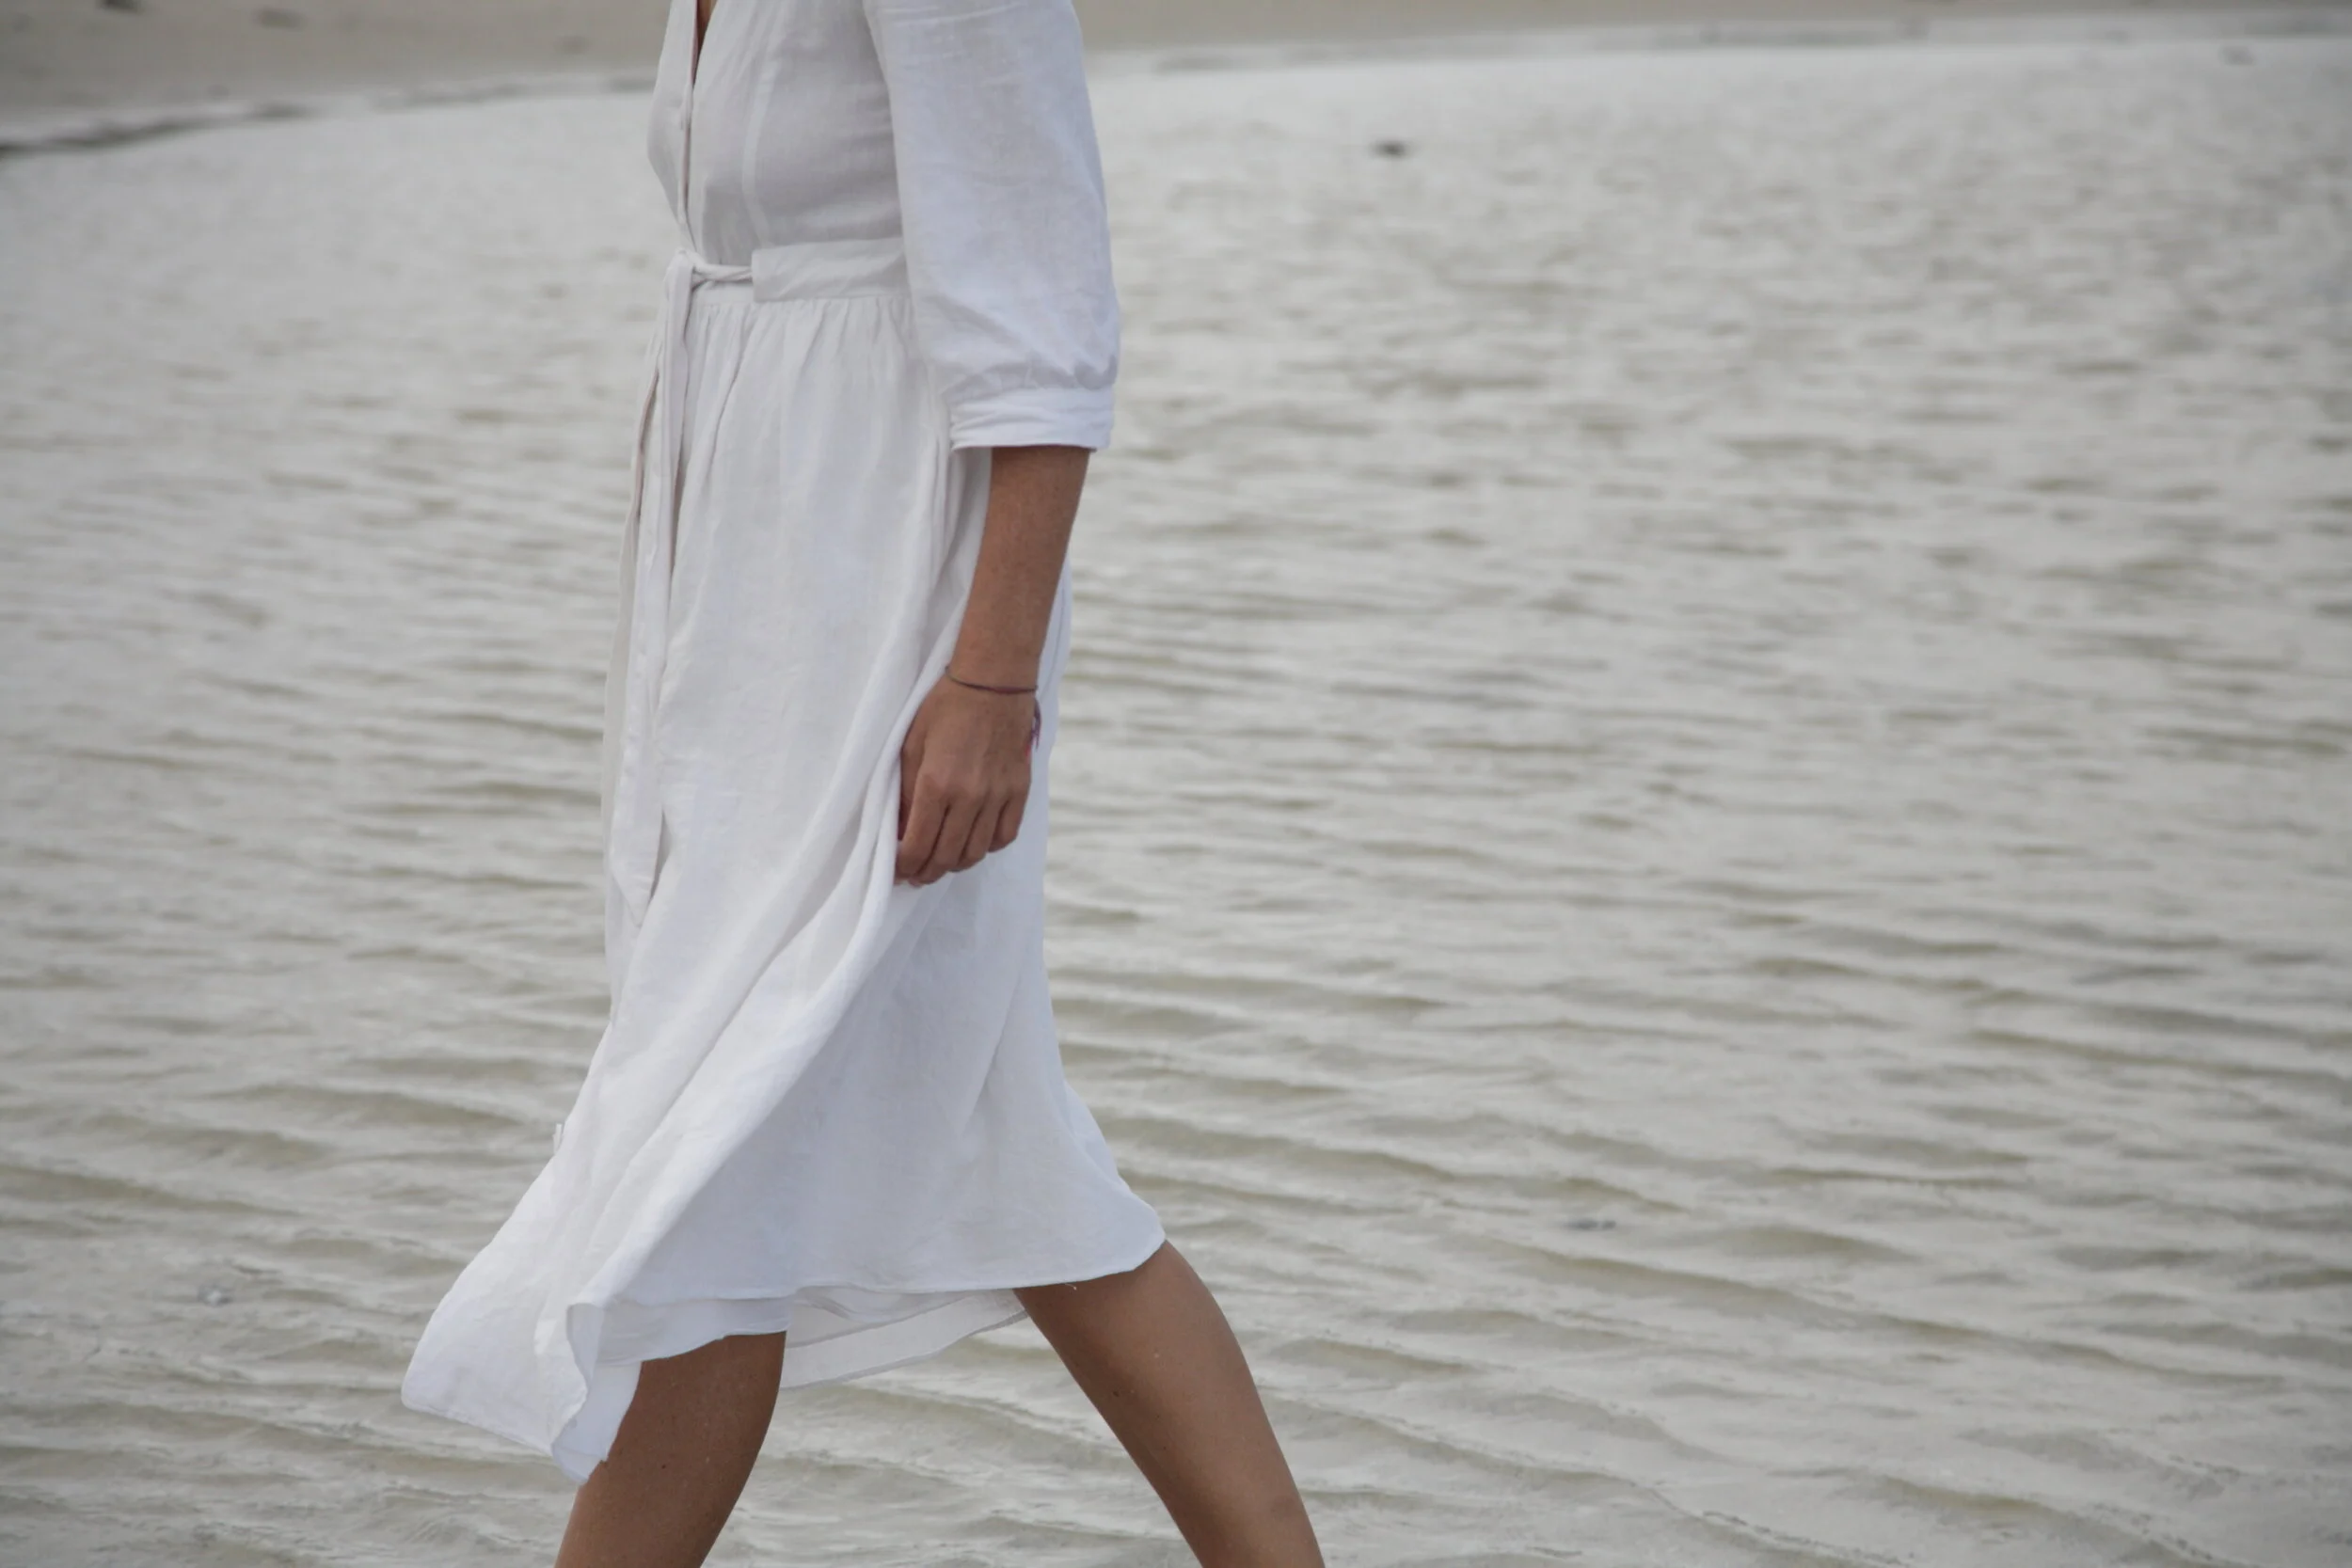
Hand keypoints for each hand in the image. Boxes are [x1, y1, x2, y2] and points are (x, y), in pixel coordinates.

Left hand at [894, 676, 1037, 885]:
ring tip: (942, 863)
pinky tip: (973, 843)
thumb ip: (906, 793)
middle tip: (915, 875)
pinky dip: (987, 847)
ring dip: (955, 865)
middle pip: (946, 856)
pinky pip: (1004, 836)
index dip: (904, 866)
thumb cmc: (944, 708)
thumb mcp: (911, 746)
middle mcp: (969, 796)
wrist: (992, 683)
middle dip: (926, 872)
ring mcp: (998, 796)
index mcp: (936, 784)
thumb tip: (901, 830)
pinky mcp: (1019, 791)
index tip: (896, 871)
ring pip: (976, 852)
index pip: (918, 844)